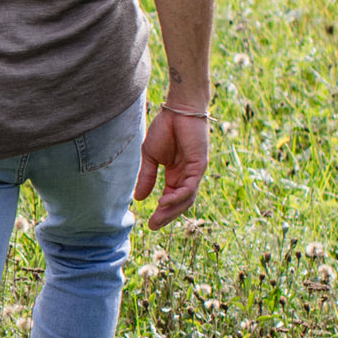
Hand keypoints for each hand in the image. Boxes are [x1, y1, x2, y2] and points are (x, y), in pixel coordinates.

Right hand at [133, 106, 208, 229]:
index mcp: (176, 175)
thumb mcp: (150, 157)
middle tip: (154, 226)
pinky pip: (189, 187)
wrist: (178, 110)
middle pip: (180, 203)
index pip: (171, 198)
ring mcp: (194, 172)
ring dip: (172, 210)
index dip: (162, 211)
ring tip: (158, 217)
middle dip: (167, 216)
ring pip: (186, 198)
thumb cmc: (165, 129)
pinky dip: (177, 196)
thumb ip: (147, 177)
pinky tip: (164, 201)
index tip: (149, 223)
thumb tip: (138, 198)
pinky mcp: (199, 166)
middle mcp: (187, 176)